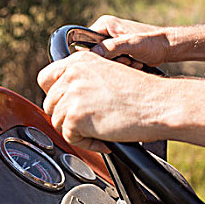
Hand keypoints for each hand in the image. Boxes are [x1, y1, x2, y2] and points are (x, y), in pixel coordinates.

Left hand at [37, 51, 168, 151]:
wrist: (158, 103)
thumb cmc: (141, 93)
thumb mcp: (108, 73)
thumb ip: (84, 79)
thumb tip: (66, 98)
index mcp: (79, 60)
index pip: (46, 78)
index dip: (54, 94)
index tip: (65, 105)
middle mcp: (72, 74)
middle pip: (50, 103)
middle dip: (67, 116)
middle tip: (88, 123)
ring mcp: (72, 94)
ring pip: (58, 122)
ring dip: (78, 131)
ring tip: (100, 131)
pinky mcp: (76, 116)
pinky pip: (70, 137)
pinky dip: (87, 143)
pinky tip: (105, 138)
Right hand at [89, 15, 172, 67]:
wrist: (168, 46)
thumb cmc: (153, 42)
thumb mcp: (132, 44)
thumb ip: (112, 47)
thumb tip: (93, 53)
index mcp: (105, 24)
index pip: (85, 42)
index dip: (95, 54)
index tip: (111, 60)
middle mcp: (105, 31)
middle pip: (96, 53)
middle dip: (112, 61)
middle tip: (128, 60)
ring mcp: (111, 41)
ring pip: (105, 60)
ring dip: (119, 65)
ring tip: (134, 62)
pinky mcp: (117, 50)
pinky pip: (112, 62)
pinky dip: (123, 66)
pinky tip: (135, 63)